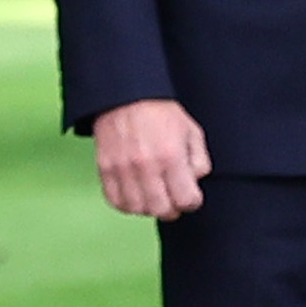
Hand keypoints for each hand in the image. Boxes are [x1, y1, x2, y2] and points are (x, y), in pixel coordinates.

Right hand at [94, 99, 210, 220]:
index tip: (190, 196)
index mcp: (171, 156)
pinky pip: (115, 201)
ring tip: (153, 196)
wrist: (126, 96)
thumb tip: (195, 182)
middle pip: (161, 210)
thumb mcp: (192, 131)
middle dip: (172, 209)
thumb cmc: (160, 112)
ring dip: (148, 207)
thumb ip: (199, 160)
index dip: (192, 201)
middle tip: (172, 199)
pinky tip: (136, 195)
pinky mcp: (105, 169)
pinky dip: (127, 204)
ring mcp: (123, 169)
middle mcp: (146, 165)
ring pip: (137, 209)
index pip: (186, 200)